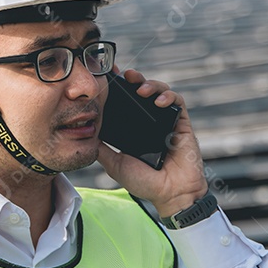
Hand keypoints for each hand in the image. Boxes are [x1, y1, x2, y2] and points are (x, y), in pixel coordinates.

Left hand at [96, 66, 208, 217]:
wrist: (169, 194)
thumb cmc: (144, 182)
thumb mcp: (115, 163)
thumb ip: (102, 148)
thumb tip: (86, 134)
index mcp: (133, 129)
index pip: (125, 103)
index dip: (118, 88)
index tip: (107, 76)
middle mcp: (149, 122)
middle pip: (142, 92)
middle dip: (134, 79)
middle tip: (125, 74)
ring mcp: (165, 121)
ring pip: (160, 91)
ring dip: (151, 85)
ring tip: (141, 89)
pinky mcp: (181, 123)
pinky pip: (177, 102)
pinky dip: (168, 97)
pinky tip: (158, 101)